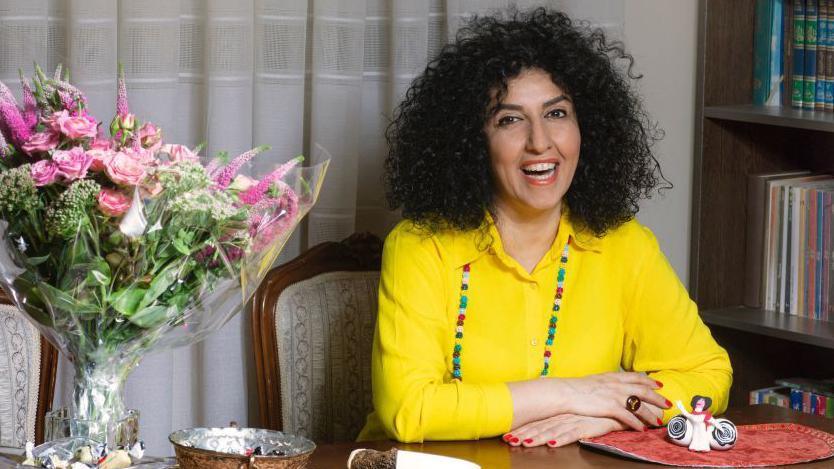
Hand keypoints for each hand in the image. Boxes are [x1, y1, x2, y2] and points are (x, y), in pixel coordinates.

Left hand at [502, 414, 626, 447]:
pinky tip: (552, 443)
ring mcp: (575, 420)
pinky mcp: (588, 425)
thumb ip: (560, 420)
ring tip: (524, 443)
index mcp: (559, 413)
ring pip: (552, 430)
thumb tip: (543, 428)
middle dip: (524, 434)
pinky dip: (561, 438)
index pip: (537, 422)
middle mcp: (564, 416)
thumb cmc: (595, 412)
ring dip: (537, 437)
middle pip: (540, 427)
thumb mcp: (575, 414)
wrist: (619, 406)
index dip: (522, 428)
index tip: (507, 433)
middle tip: (509, 439)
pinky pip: (572, 434)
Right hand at [550, 372, 670, 430]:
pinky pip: (628, 417)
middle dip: (658, 398)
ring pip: (639, 405)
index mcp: (613, 376)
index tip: (659, 384)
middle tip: (668, 403)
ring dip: (651, 414)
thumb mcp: (596, 379)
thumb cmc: (578, 387)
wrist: (567, 392)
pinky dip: (636, 423)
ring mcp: (615, 396)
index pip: (636, 377)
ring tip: (658, 420)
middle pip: (643, 390)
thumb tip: (613, 384)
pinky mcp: (610, 407)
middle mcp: (617, 385)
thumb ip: (608, 382)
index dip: (649, 381)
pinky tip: (641, 429)